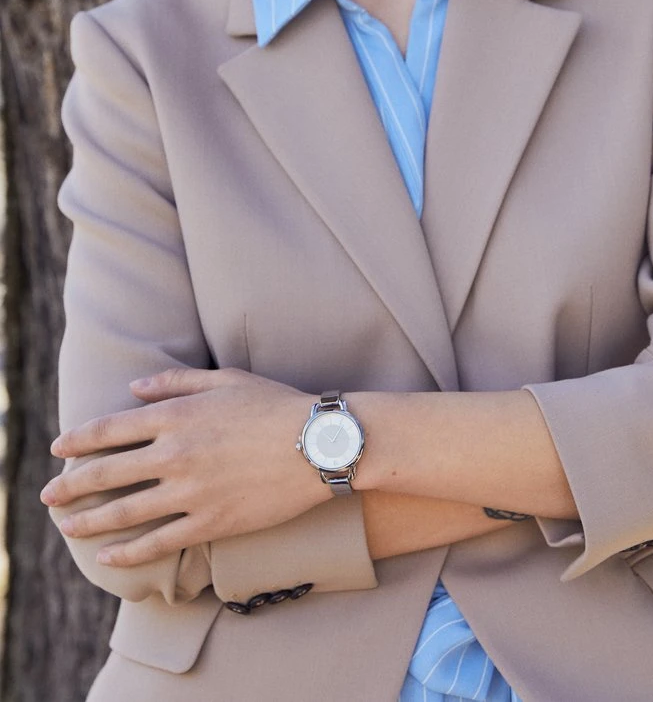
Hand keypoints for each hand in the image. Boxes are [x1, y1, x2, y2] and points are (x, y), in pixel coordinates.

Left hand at [41, 368, 324, 566]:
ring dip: (88, 521)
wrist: (318, 445)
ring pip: (124, 511)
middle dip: (71, 485)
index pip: (110, 429)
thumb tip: (135, 387)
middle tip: (48, 496)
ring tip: (67, 526)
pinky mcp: (209, 522)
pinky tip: (108, 557)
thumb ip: (177, 381)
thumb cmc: (275, 405)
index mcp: (177, 415)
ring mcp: (190, 491)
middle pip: (106, 473)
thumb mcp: (226, 380)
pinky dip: (127, 552)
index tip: (58, 449)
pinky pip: (157, 542)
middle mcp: (175, 453)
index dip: (78, 440)